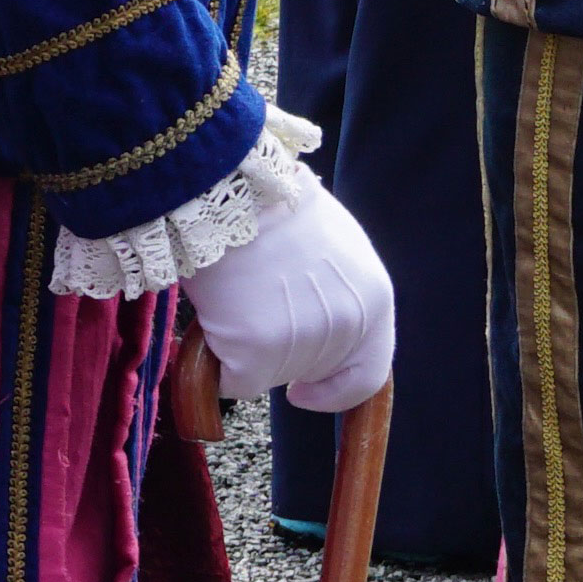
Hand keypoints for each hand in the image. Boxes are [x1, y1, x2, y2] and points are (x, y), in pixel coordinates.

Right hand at [184, 141, 394, 417]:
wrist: (228, 189)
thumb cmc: (272, 206)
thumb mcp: (335, 246)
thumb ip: (340, 292)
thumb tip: (317, 326)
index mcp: (373, 301)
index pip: (369, 376)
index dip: (336, 391)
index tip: (302, 392)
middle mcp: (345, 328)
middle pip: (309, 372)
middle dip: (279, 356)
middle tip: (250, 314)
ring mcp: (301, 342)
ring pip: (266, 375)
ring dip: (244, 351)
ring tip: (232, 298)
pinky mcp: (254, 351)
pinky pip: (230, 380)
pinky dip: (213, 360)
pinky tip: (210, 318)